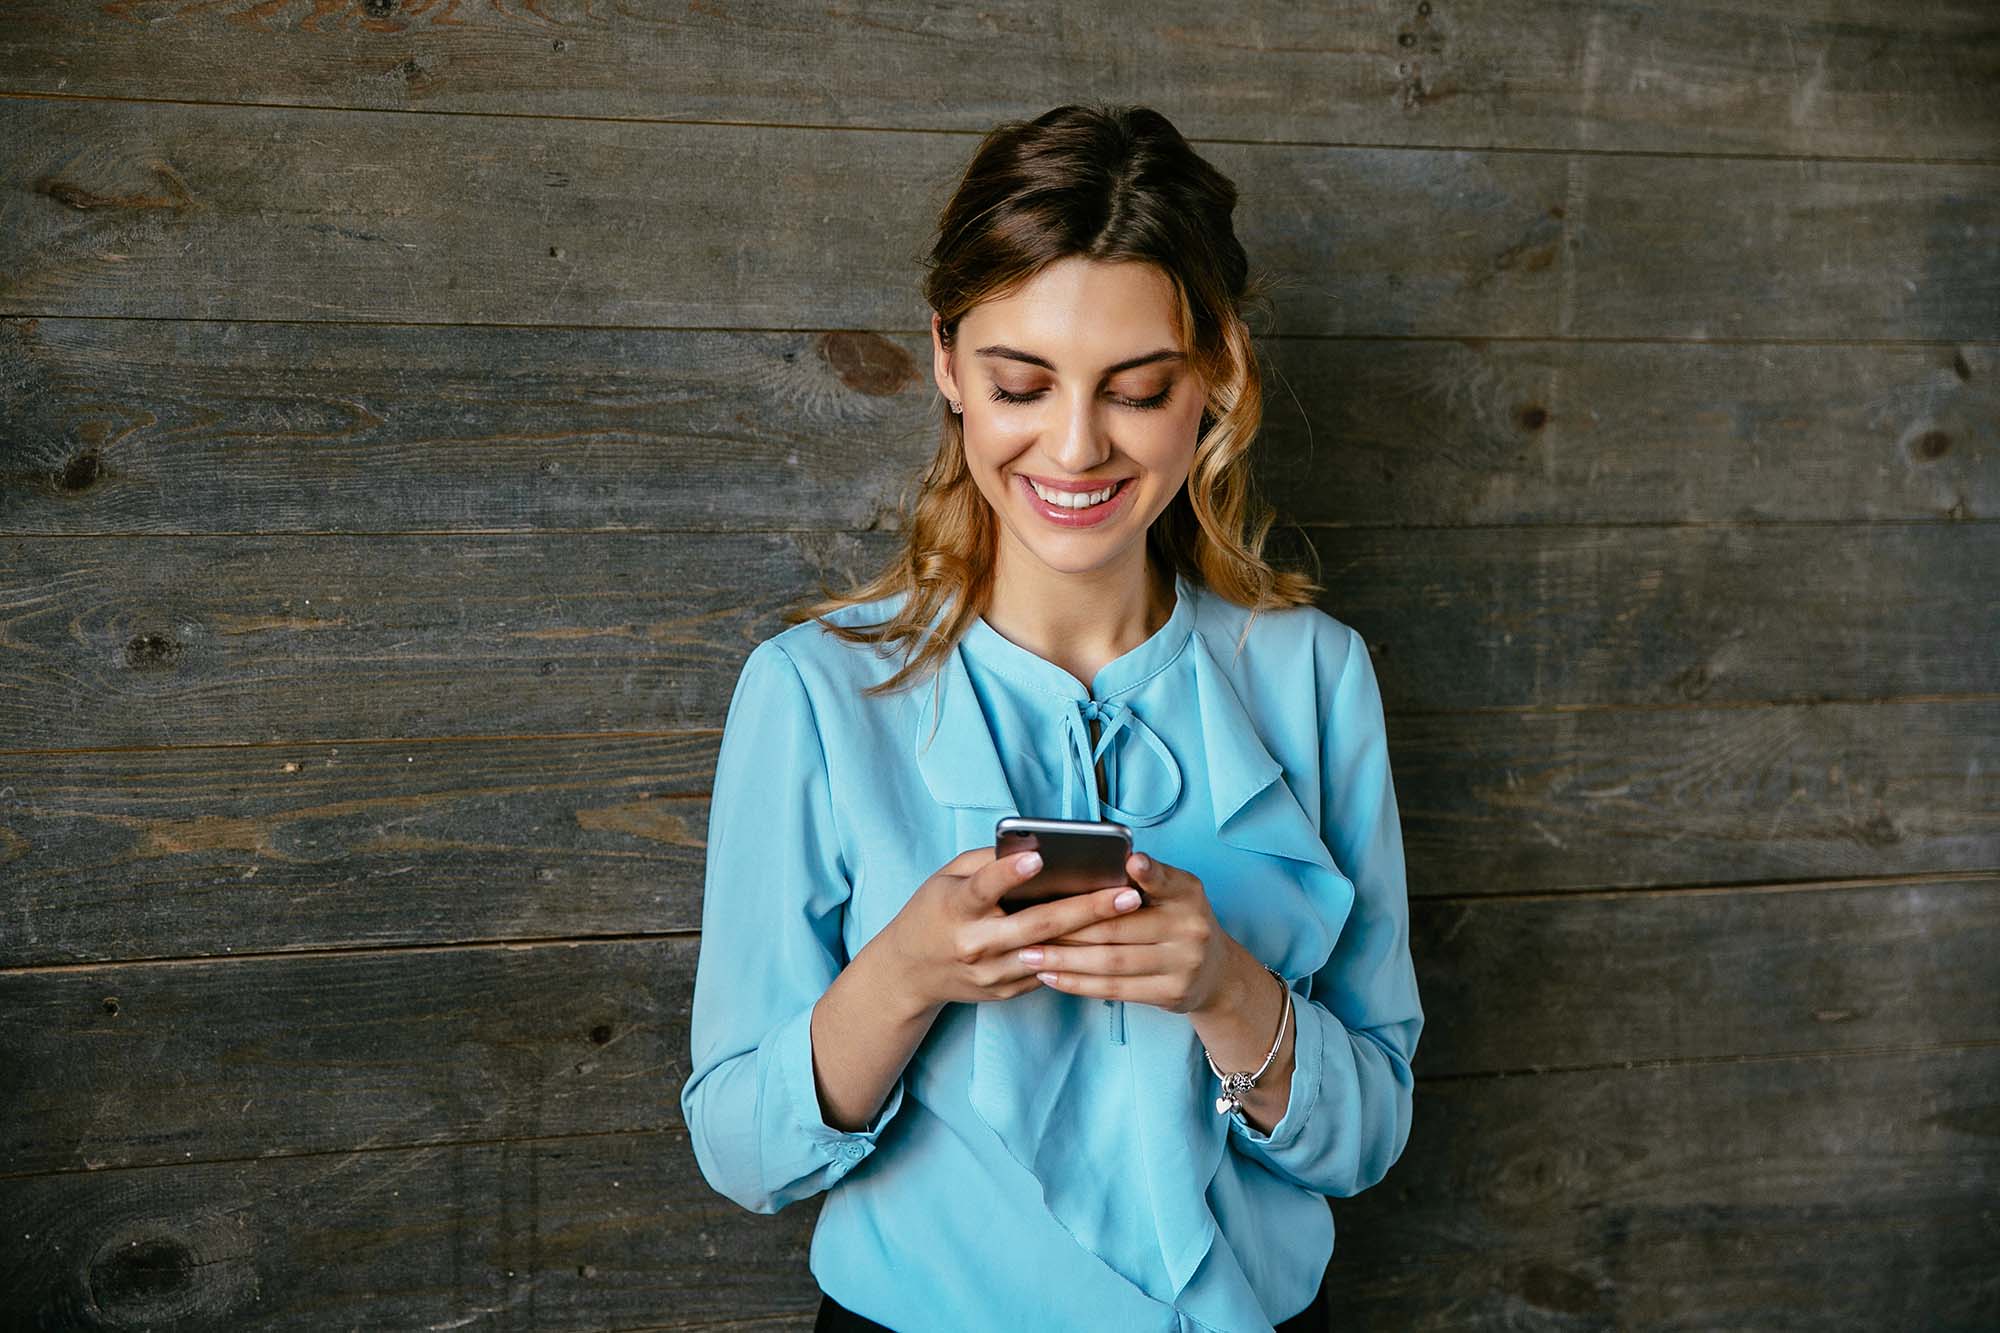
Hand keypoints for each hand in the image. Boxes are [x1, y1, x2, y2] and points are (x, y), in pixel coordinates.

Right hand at [877, 846, 1146, 1011]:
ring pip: (1051, 954)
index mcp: (955, 909)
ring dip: (1093, 934)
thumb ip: (986, 863)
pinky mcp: (1005, 991)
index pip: (984, 888)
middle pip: (1037, 926)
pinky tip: (1109, 936)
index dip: (1010, 873)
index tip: (1039, 858)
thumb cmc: (933, 912)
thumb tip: (1036, 845)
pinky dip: (1078, 953)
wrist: (908, 973)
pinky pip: (1048, 972)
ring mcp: (992, 973)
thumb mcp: (946, 878)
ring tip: (1129, 914)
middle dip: (1086, 908)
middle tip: (1126, 894)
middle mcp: (974, 944)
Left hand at [1019, 852, 1235, 1014]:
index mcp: (1187, 894)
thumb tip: (1090, 865)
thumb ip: (1144, 880)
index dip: (1148, 873)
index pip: (1165, 880)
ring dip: (1065, 959)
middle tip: (1029, 925)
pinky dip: (1078, 983)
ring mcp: (1183, 964)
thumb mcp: (1175, 893)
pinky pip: (1115, 989)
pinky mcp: (1171, 993)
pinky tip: (1051, 977)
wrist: (1216, 973)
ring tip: (1029, 954)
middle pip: (1120, 928)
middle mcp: (1190, 928)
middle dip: (1069, 928)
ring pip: (1112, 962)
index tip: (1129, 861)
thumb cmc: (1178, 922)